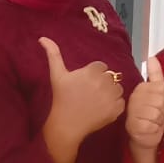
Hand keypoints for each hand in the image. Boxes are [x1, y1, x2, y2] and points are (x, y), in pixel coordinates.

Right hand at [39, 35, 124, 152]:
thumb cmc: (61, 98)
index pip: (101, 67)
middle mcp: (103, 82)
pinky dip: (114, 106)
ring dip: (110, 93)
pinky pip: (121, 102)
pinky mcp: (116, 110)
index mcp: (91, 71)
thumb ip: (53, 54)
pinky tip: (101, 109)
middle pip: (110, 77)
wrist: (66, 124)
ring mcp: (111, 96)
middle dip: (102, 83)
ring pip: (118, 88)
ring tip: (96, 101)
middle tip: (90, 93)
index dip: (94, 74)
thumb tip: (42, 37)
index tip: (85, 84)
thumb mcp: (57, 75)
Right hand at [126, 57, 163, 149]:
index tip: (159, 105)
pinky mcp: (134, 125)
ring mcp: (133, 111)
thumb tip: (152, 57)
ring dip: (159, 120)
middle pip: (161, 100)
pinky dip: (154, 128)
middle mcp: (134, 97)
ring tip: (153, 122)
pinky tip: (148, 129)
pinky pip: (152, 123)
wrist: (144, 138)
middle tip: (157, 115)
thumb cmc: (152, 116)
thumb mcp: (158, 94)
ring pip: (157, 112)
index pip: (162, 88)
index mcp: (141, 87)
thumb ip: (155, 75)